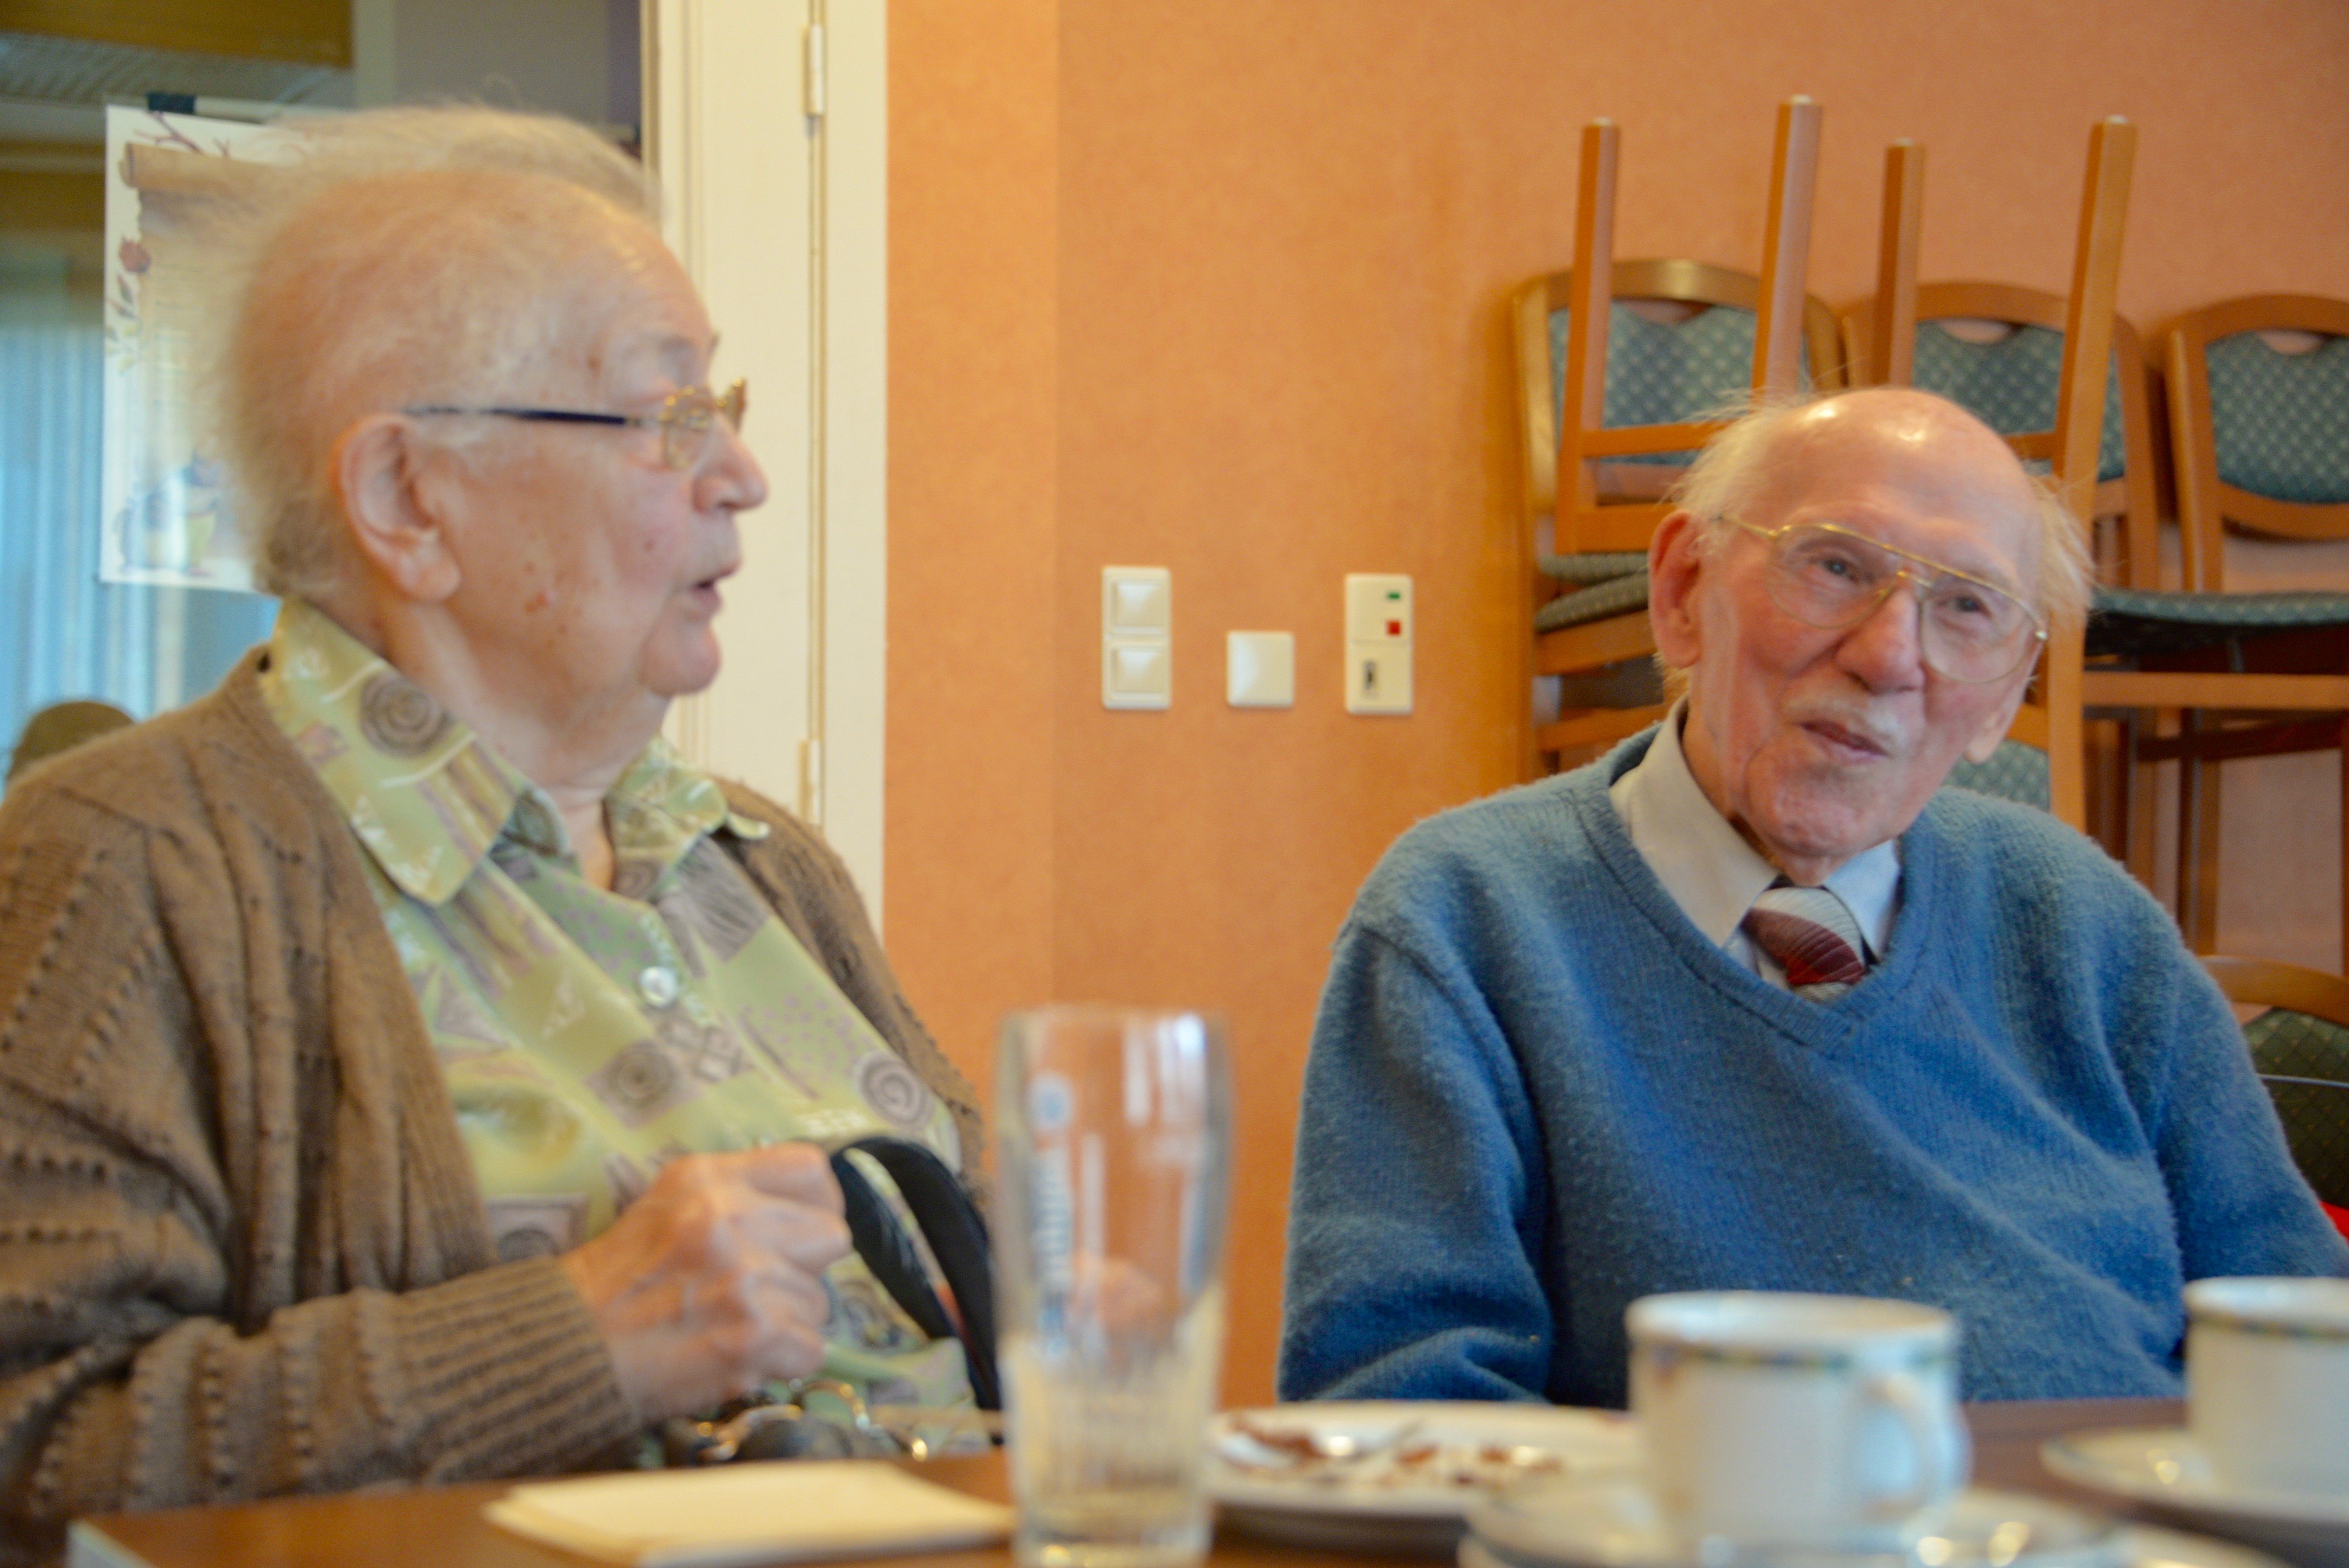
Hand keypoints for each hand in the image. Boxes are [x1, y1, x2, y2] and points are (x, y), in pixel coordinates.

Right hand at [557, 1143, 851, 1420]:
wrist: (570, 1351)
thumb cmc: (618, 1281)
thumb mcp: (666, 1204)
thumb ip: (733, 1194)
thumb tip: (802, 1206)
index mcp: (709, 1178)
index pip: (811, 1168)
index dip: (816, 1204)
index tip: (797, 1231)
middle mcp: (731, 1218)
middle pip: (831, 1235)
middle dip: (804, 1267)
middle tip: (762, 1287)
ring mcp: (747, 1276)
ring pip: (819, 1301)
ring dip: (787, 1321)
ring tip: (732, 1326)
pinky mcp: (755, 1334)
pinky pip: (812, 1349)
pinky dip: (781, 1363)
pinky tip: (739, 1357)